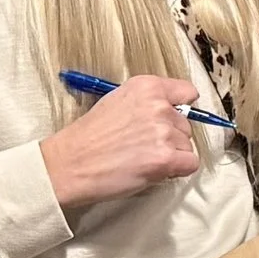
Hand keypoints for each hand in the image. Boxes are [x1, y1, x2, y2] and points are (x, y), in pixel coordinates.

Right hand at [41, 76, 201, 207]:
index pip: (186, 92)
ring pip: (186, 146)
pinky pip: (190, 164)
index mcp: (146, 87)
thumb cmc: (88, 138)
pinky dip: (176, 170)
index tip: (170, 119)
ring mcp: (163, 132)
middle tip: (140, 146)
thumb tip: (173, 112)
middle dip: (170, 138)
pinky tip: (151, 169)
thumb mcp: (116, 102)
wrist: (68, 164)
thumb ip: (146, 104)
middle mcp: (158, 106)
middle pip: (186, 125)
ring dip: (171, 155)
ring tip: (139, 158)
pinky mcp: (165, 158)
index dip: (180, 109)